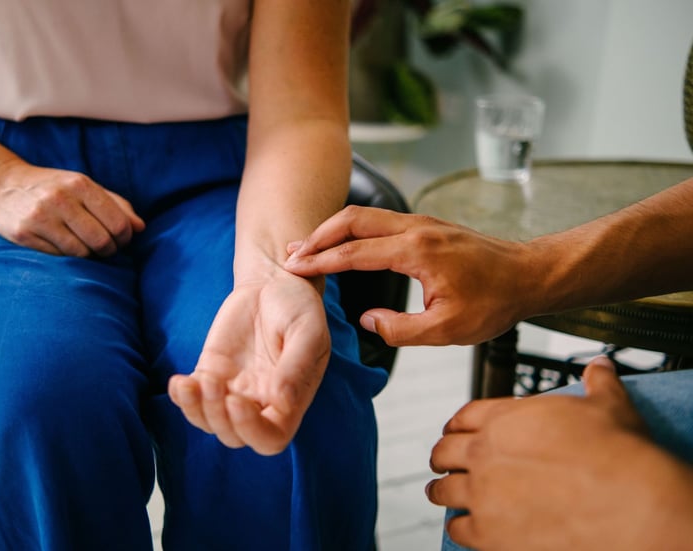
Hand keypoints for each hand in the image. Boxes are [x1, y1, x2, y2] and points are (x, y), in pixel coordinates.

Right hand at [0, 159, 144, 256]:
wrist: (0, 183)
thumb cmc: (52, 187)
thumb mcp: (84, 186)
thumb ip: (115, 204)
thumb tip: (140, 227)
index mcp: (80, 184)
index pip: (118, 223)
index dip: (125, 237)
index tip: (122, 240)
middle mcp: (60, 199)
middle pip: (102, 241)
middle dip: (110, 250)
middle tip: (106, 248)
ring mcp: (40, 218)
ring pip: (82, 253)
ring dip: (90, 255)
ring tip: (86, 247)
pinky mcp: (24, 234)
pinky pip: (59, 257)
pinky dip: (68, 257)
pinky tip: (65, 246)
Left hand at [168, 269, 330, 455]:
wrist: (273, 283)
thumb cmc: (298, 308)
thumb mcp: (307, 332)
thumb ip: (296, 368)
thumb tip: (282, 402)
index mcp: (291, 400)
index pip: (271, 438)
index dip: (251, 430)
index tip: (236, 400)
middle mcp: (261, 402)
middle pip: (235, 437)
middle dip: (218, 417)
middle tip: (213, 381)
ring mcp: (233, 389)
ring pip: (209, 422)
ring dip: (196, 409)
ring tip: (192, 381)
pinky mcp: (211, 372)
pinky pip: (191, 399)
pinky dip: (180, 398)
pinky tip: (178, 382)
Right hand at [284, 206, 531, 345]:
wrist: (528, 275)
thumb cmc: (494, 302)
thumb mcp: (447, 329)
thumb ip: (401, 329)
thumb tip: (367, 321)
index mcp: (416, 252)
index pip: (354, 253)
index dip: (321, 262)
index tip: (295, 269)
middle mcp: (415, 229)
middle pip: (352, 219)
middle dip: (318, 235)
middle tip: (292, 253)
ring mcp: (421, 223)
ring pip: (365, 215)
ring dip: (334, 229)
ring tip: (309, 246)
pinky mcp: (426, 226)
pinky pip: (380, 220)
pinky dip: (354, 230)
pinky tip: (346, 244)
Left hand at [426, 357, 692, 550]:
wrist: (630, 503)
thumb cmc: (618, 453)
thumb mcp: (607, 405)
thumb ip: (596, 383)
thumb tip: (598, 366)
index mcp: (505, 418)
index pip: (465, 416)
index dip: (457, 424)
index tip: (453, 431)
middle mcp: (485, 452)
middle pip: (444, 452)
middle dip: (442, 457)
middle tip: (443, 463)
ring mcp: (484, 494)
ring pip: (443, 490)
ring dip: (441, 491)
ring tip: (440, 492)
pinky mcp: (489, 533)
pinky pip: (458, 529)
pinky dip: (458, 528)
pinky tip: (462, 527)